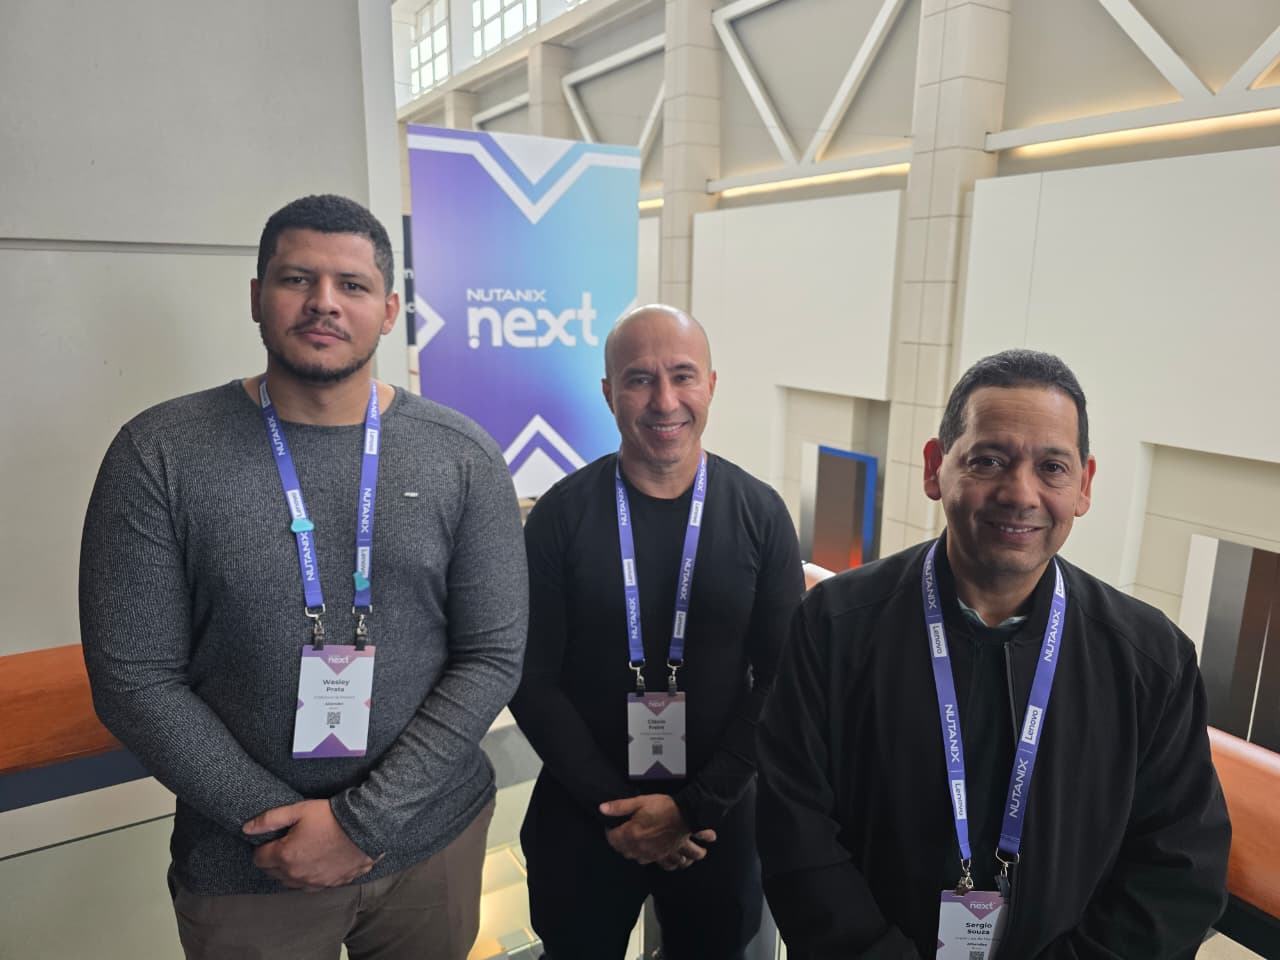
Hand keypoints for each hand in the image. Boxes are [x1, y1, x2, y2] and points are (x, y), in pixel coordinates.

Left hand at [243, 799, 375, 889]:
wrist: (365, 827)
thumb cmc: (330, 817)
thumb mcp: (298, 810)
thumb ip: (269, 820)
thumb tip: (246, 828)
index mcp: (284, 856)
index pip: (259, 859)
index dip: (263, 847)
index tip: (273, 838)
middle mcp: (295, 875)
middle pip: (273, 873)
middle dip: (274, 860)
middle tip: (286, 844)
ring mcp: (313, 882)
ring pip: (290, 882)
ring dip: (290, 870)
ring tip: (301, 853)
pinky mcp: (329, 884)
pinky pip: (310, 885)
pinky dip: (308, 876)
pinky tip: (317, 862)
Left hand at [599, 794, 714, 864]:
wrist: (686, 815)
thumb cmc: (663, 807)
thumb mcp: (640, 801)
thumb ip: (620, 807)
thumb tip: (602, 809)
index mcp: (631, 834)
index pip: (612, 838)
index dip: (609, 831)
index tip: (611, 825)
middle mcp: (639, 847)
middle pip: (621, 850)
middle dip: (618, 842)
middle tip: (619, 831)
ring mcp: (651, 854)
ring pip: (634, 858)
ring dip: (630, 850)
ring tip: (631, 841)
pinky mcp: (661, 856)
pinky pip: (649, 863)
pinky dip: (644, 858)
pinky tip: (645, 852)